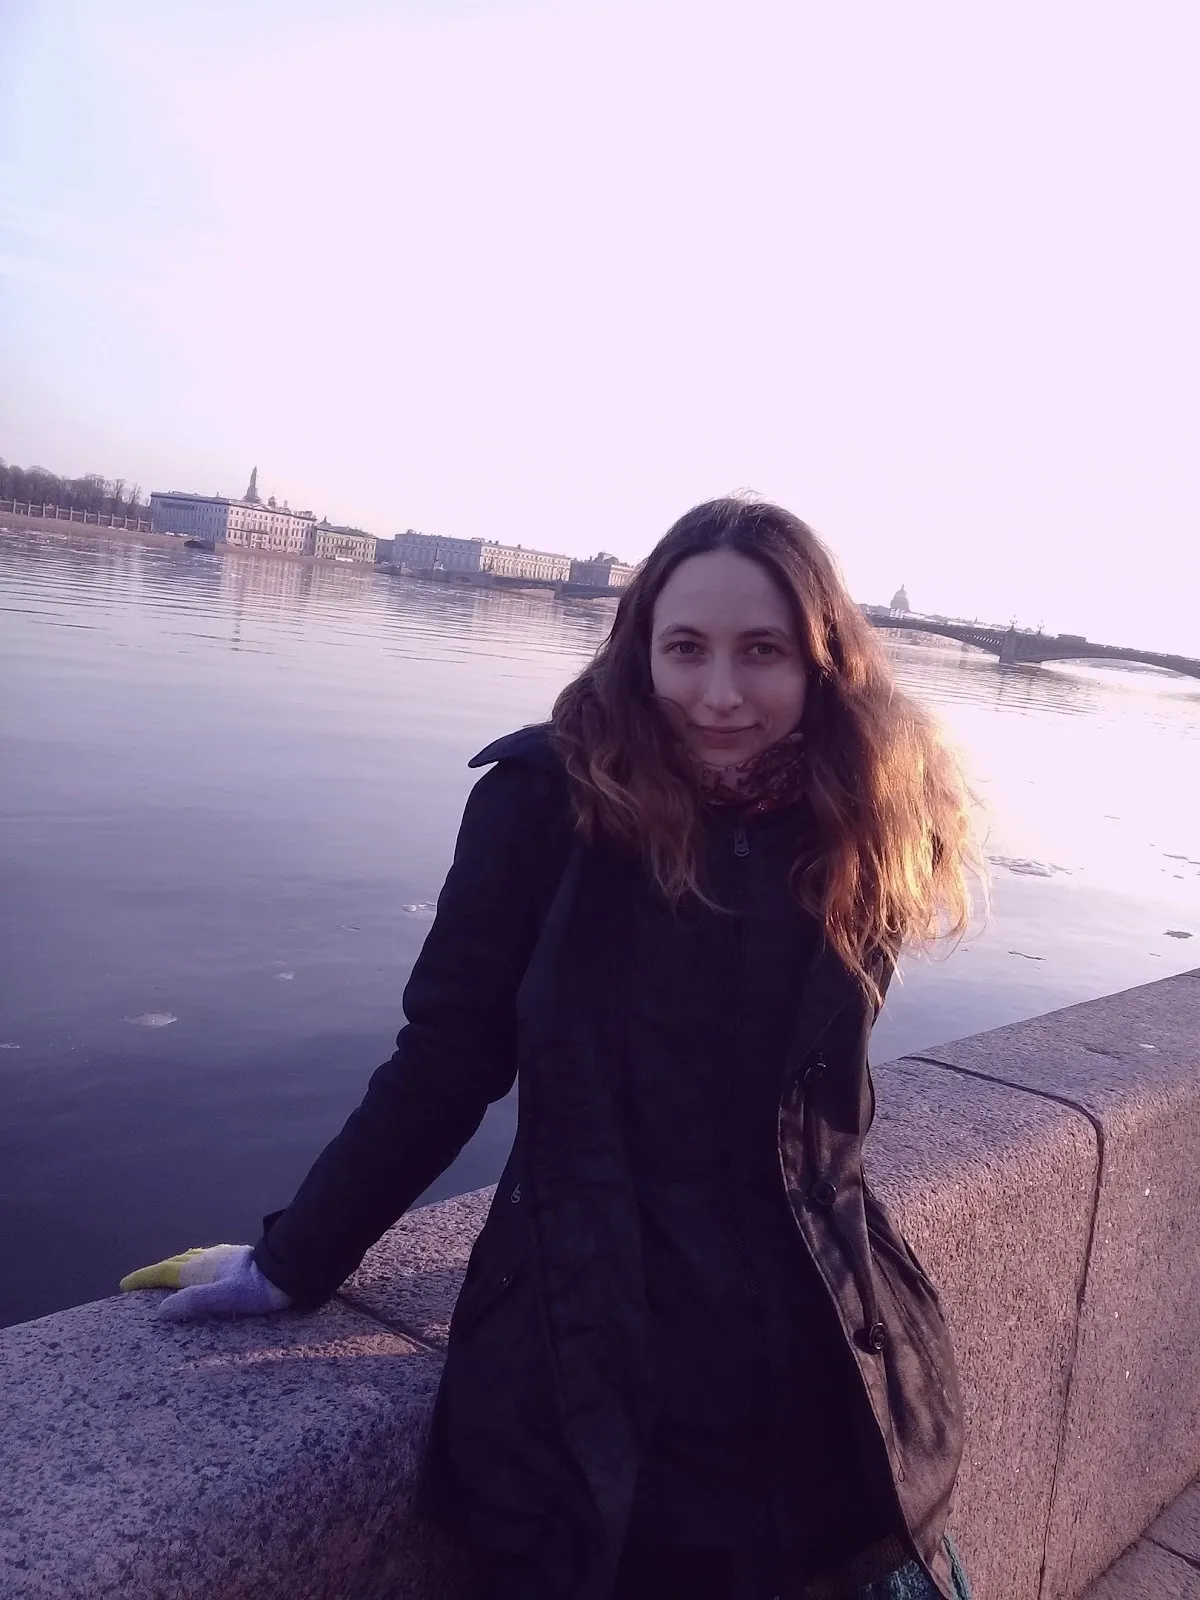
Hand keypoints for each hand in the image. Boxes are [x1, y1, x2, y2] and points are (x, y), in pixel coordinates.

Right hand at [119, 1244, 292, 1321]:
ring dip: (174, 1267)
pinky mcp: (235, 1258)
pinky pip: (204, 1259)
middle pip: (174, 1265)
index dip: (144, 1278)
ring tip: (166, 1275)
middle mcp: (207, 1259)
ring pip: (190, 1260)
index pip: (164, 1272)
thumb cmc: (257, 1288)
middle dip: (155, 1273)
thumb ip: (193, 1302)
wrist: (288, 1270)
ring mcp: (222, 1257)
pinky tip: (203, 1267)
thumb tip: (161, 1311)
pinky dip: (192, 1264)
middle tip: (140, 1282)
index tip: (125, 1285)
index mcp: (200, 1269)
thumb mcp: (223, 1298)